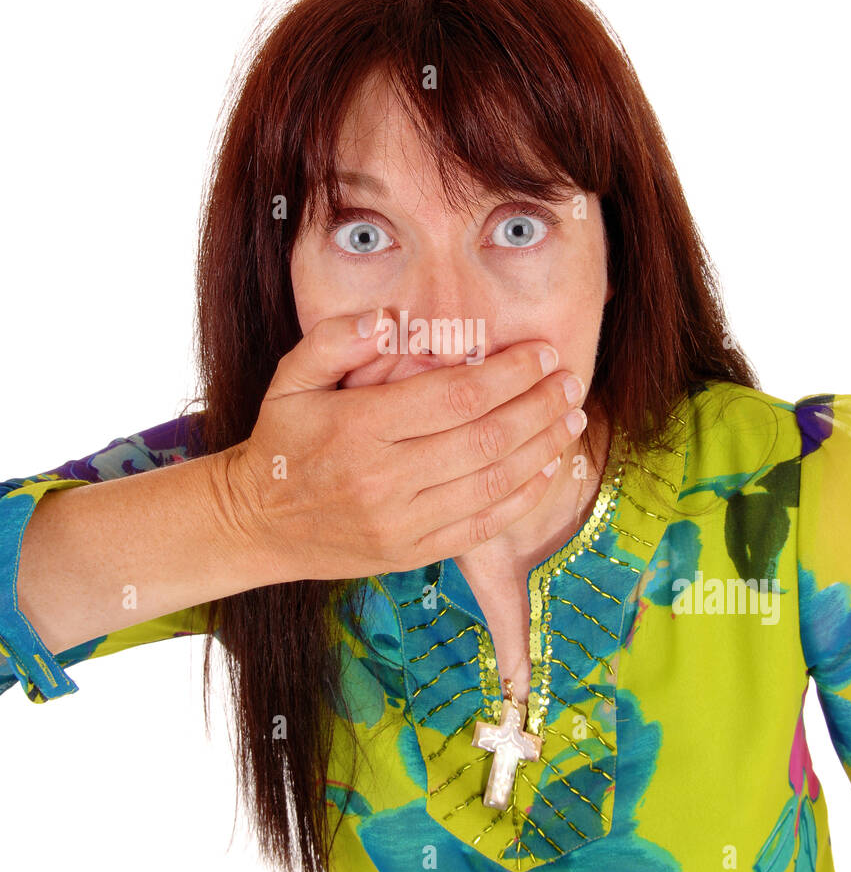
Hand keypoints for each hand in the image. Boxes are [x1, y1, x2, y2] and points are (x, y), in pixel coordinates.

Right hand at [217, 309, 586, 582]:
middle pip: (484, 439)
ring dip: (542, 448)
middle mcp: (384, 480)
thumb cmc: (283, 441)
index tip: (541, 353)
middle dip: (538, 406)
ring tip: (571, 418)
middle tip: (569, 381)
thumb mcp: (290, 379)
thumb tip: (389, 317)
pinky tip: (547, 467)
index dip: (508, 374)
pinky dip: (523, 497)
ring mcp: (401, 523)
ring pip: (492, 484)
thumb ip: (335, 340)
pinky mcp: (411, 554)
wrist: (257, 524)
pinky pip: (482, 527)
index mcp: (358, 429)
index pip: (454, 397)